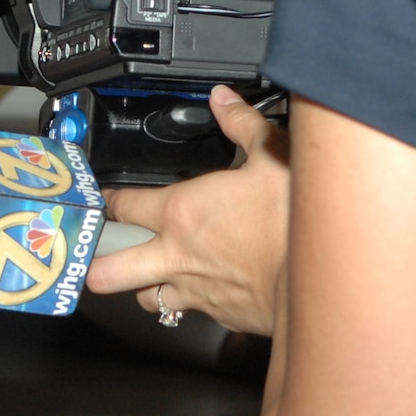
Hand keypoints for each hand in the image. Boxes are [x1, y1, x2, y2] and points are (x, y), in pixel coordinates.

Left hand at [85, 85, 289, 335]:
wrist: (324, 280)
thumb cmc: (293, 220)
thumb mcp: (270, 154)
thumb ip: (241, 124)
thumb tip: (223, 99)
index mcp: (181, 212)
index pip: (124, 207)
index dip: (108, 201)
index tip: (101, 199)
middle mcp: (178, 256)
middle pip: (112, 269)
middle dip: (96, 264)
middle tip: (91, 258)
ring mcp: (198, 292)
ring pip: (148, 298)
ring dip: (144, 288)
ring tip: (146, 278)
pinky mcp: (223, 316)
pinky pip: (194, 313)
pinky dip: (194, 303)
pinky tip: (206, 292)